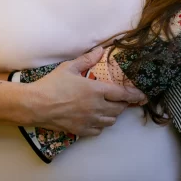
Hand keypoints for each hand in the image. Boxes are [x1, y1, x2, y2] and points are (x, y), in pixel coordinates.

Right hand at [24, 47, 145, 136]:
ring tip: (111, 107)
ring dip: (114, 114)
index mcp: (96, 90)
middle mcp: (96, 107)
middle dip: (123, 104)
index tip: (143, 95)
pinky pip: (99, 130)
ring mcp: (90, 120)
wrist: (36, 105)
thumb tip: (101, 50)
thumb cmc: (53, 84)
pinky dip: (102, 124)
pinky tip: (98, 118)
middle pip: (119, 108)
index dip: (135, 95)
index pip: (122, 94)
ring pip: (111, 120)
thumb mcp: (69, 67)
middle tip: (122, 99)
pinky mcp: (81, 130)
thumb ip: (87, 59)